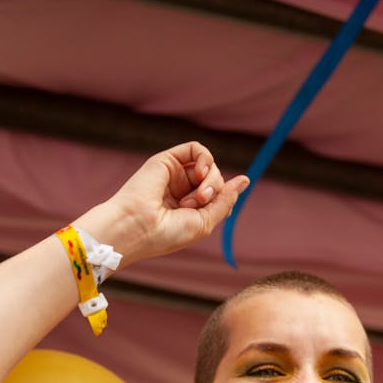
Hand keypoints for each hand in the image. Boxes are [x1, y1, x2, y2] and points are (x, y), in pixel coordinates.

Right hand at [97, 141, 248, 264]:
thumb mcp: (205, 222)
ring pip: (209, 165)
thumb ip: (225, 200)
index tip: (209, 208)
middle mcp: (181, 191)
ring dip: (211, 180)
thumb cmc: (167, 233)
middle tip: (199, 203)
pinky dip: (205, 159)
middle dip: (215, 191)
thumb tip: (245, 180)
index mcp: (188, 210)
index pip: (218, 196)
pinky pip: (196, 148)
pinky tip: (200, 173)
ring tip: (197, 196)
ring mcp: (174, 175)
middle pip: (216, 179)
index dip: (223, 198)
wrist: (137, 227)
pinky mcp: (167, 160)